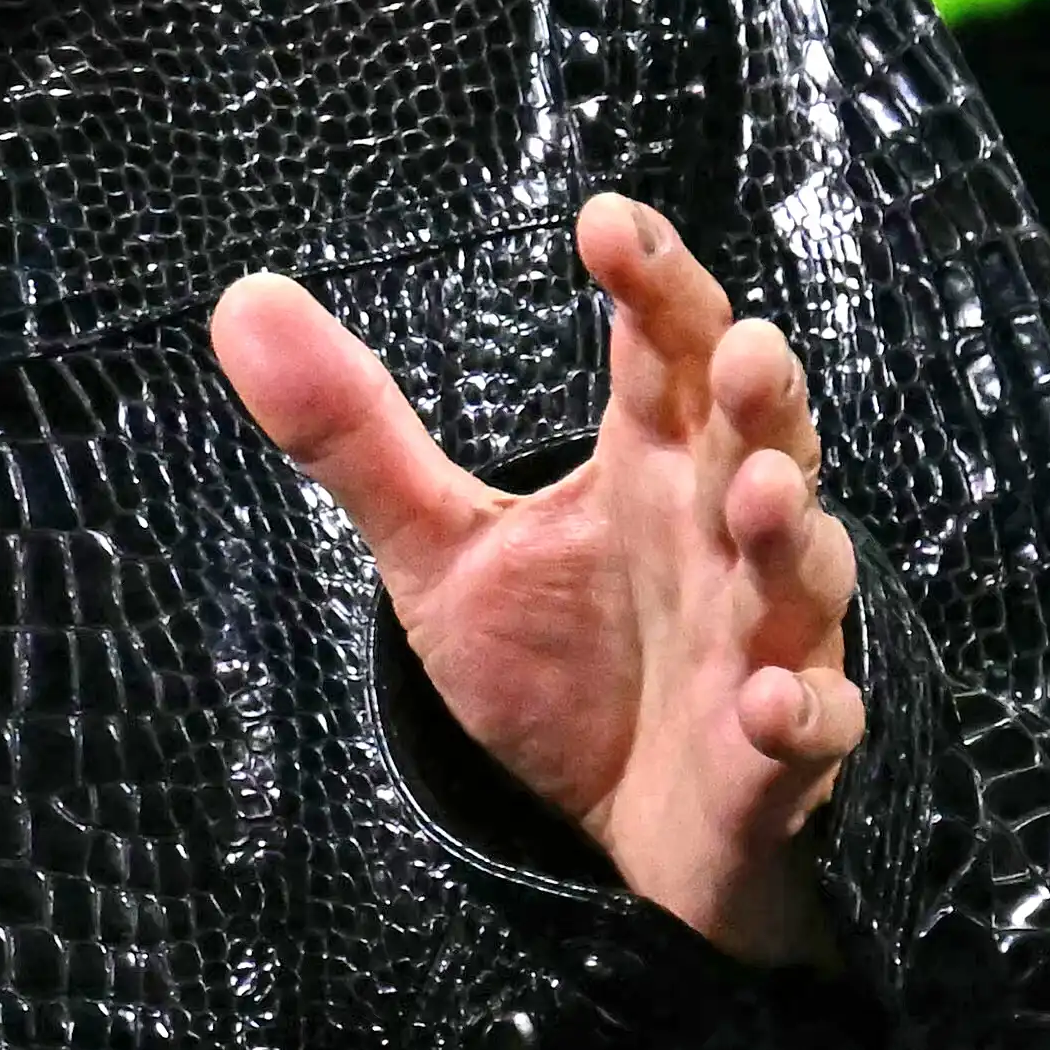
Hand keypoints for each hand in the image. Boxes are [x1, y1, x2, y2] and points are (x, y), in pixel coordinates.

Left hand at [209, 194, 866, 967]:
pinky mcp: (780, 752)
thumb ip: (355, 436)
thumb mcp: (440, 548)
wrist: (620, 828)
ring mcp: (762, 640)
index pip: (665, 354)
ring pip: (800, 573)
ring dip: (791, 533)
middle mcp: (717, 537)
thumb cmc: (559, 666)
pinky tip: (770, 700)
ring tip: (761, 495)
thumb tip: (241, 298)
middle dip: (760, 397)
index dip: (653, 287)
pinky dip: (800, 711)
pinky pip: (809, 726)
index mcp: (648, 468)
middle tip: (744, 347)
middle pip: (758, 443)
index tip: (610, 221)